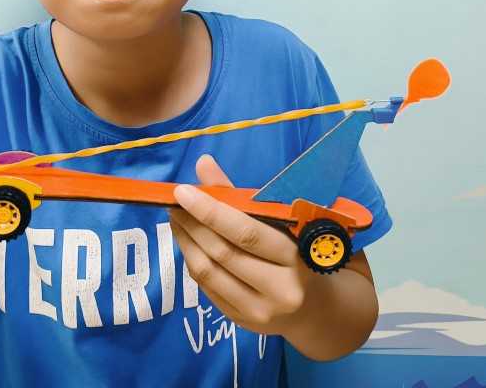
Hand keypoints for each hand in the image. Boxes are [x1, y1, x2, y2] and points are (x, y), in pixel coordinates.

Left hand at [169, 154, 314, 336]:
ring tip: (176, 219)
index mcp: (295, 256)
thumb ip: (238, 195)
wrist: (311, 307)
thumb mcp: (278, 223)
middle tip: (173, 203)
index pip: (245, 233)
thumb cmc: (292, 253)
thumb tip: (203, 164)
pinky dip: (192, 261)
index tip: (182, 192)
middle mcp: (280, 288)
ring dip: (186, 242)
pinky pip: (206, 288)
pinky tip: (188, 243)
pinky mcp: (242, 321)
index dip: (210, 211)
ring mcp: (260, 310)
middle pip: (223, 253)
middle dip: (192, 224)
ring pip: (208, 272)